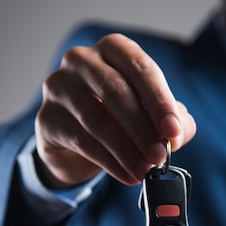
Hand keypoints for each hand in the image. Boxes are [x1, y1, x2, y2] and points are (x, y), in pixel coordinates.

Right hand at [34, 33, 196, 186]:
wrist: (76, 143)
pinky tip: (127, 175)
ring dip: (126, 149)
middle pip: (116, 92)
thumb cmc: (118, 119)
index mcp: (113, 50)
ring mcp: (58, 86)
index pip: (140, 67)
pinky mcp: (46, 117)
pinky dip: (109, 162)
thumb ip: (172, 121)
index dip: (159, 100)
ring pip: (97, 119)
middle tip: (160, 156)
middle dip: (143, 128)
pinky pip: (81, 140)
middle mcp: (81, 60)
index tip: (172, 130)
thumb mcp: (151, 117)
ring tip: (145, 170)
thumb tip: (178, 134)